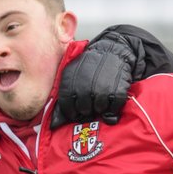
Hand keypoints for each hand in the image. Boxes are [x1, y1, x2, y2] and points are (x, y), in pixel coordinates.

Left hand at [50, 25, 172, 127]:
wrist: (113, 51)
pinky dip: (113, 108)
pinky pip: (113, 109)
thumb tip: (55, 122)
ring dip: (100, 107)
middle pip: (83, 111)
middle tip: (92, 103)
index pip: (67, 107)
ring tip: (102, 97)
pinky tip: (111, 98)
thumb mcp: (72, 73)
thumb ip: (65, 93)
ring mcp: (101, 90)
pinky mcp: (117, 92)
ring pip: (98, 110)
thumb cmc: (90, 65)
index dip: (72, 112)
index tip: (77, 111)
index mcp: (70, 82)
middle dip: (87, 109)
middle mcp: (84, 87)